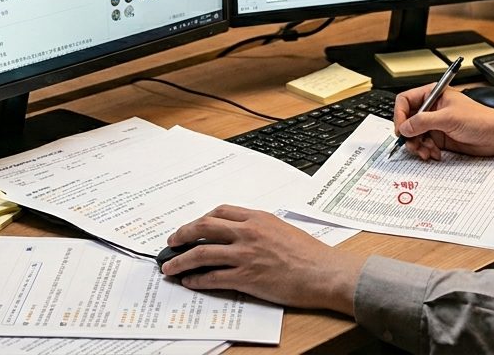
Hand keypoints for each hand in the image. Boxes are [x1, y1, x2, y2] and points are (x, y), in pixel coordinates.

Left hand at [163, 205, 364, 314]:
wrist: (323, 273)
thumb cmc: (309, 254)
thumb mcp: (282, 229)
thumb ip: (259, 228)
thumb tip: (240, 234)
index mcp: (258, 218)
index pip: (220, 212)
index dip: (201, 219)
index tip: (193, 226)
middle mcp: (248, 232)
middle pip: (204, 227)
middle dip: (183, 234)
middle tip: (172, 242)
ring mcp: (245, 255)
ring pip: (202, 253)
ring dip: (181, 260)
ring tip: (170, 267)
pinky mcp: (246, 277)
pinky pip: (213, 277)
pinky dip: (197, 280)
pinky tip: (190, 282)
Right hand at [393, 85, 493, 159]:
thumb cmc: (480, 119)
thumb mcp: (448, 118)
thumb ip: (423, 122)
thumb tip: (404, 127)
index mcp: (433, 95)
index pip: (405, 101)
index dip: (400, 115)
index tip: (402, 129)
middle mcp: (431, 108)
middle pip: (407, 120)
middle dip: (409, 134)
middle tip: (413, 144)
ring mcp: (435, 124)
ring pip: (414, 135)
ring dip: (417, 145)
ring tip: (426, 151)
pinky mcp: (439, 138)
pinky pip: (423, 144)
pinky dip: (425, 150)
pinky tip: (434, 153)